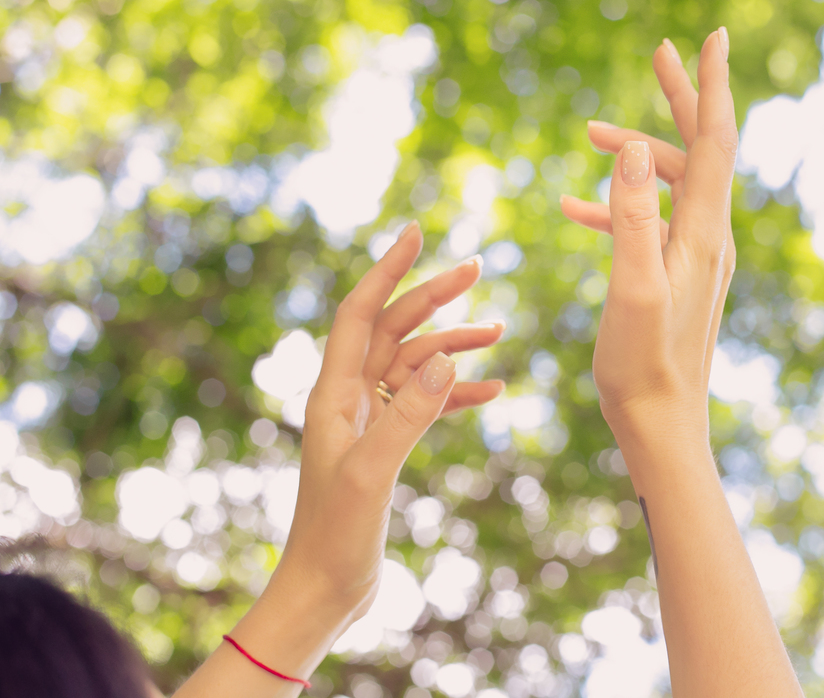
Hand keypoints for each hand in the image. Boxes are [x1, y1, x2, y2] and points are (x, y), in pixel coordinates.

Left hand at [271, 222, 504, 615]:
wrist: (325, 588)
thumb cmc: (335, 534)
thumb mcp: (373, 472)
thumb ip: (408, 414)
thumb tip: (447, 359)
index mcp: (332, 393)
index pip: (360, 313)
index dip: (386, 270)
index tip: (416, 234)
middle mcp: (347, 397)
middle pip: (393, 328)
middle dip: (432, 297)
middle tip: (477, 268)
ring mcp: (368, 420)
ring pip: (414, 363)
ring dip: (453, 345)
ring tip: (498, 330)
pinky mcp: (385, 445)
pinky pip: (425, 402)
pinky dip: (457, 392)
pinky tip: (492, 389)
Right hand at [560, 29, 737, 453]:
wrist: (662, 423)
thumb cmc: (642, 364)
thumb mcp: (631, 286)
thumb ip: (631, 216)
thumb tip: (628, 146)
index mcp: (702, 232)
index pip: (713, 140)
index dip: (711, 85)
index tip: (713, 36)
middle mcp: (709, 236)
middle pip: (699, 149)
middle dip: (681, 98)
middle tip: (661, 52)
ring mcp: (695, 255)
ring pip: (669, 183)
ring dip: (631, 156)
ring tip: (584, 136)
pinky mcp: (677, 274)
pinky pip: (651, 221)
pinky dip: (618, 206)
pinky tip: (574, 213)